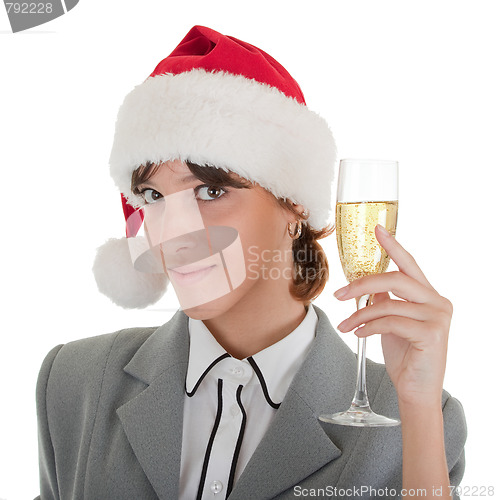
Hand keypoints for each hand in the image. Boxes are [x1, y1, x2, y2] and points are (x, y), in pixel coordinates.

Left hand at [334, 225, 452, 406]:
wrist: (416, 390)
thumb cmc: (405, 355)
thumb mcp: (393, 322)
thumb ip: (386, 301)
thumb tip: (366, 287)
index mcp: (428, 295)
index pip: (409, 264)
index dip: (393, 245)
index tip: (377, 229)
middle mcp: (437, 301)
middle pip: (395, 278)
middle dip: (362, 284)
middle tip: (339, 295)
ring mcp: (438, 317)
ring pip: (388, 303)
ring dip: (359, 314)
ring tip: (346, 325)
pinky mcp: (432, 333)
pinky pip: (391, 321)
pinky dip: (369, 326)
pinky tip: (359, 334)